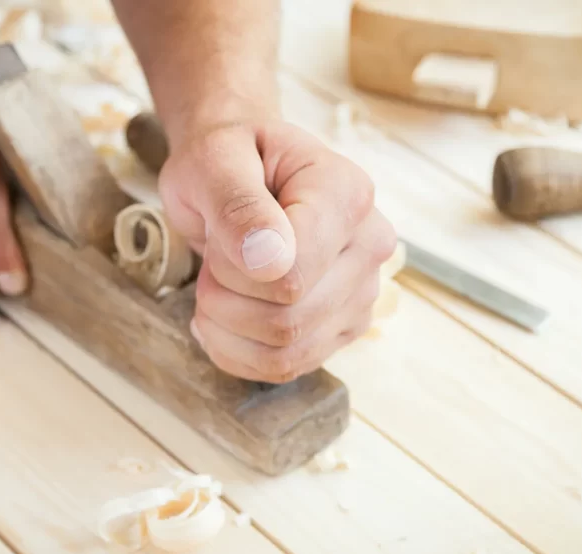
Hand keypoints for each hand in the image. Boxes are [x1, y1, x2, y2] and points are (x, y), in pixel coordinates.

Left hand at [159, 121, 396, 382]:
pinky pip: (287, 367)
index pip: (291, 276)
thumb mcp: (214, 162)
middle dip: (224, 299)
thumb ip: (238, 205)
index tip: (220, 233)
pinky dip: (238, 353)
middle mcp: (370, 244)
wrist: (239, 169)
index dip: (234, 270)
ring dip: (227, 330)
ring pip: (287, 352)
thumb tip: (270, 261)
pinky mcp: (344, 326)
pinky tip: (222, 319)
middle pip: (288, 319)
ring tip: (214, 287)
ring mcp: (362, 290)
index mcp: (347, 194)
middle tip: (211, 261)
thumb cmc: (227, 159)